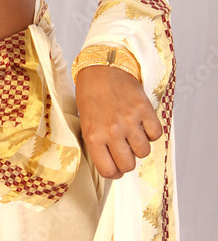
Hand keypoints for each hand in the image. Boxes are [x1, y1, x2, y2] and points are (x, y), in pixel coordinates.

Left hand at [74, 64, 162, 178]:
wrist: (102, 67)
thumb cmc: (90, 94)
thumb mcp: (85, 121)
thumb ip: (96, 143)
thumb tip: (108, 163)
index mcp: (93, 136)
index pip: (108, 170)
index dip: (113, 172)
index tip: (115, 167)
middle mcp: (112, 131)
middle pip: (128, 165)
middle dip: (127, 161)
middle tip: (124, 151)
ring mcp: (130, 121)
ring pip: (144, 152)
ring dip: (139, 146)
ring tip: (132, 134)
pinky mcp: (144, 110)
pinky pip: (156, 134)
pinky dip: (151, 133)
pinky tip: (142, 124)